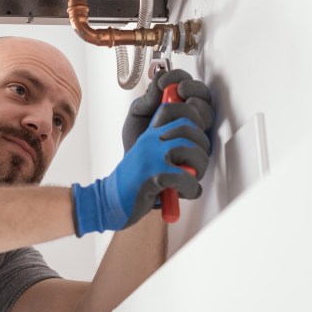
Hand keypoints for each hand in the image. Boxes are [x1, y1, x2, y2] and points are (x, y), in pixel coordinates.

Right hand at [71, 115, 210, 234]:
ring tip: (192, 180)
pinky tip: (183, 193)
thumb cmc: (135, 183)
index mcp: (150, 134)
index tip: (196, 137)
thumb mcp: (150, 157)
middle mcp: (150, 140)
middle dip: (201, 147)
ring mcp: (150, 156)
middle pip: (188, 127)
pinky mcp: (153, 176)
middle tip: (197, 164)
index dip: (192, 117)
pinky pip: (186, 177)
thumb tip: (201, 143)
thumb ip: (170, 147)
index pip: (174, 109)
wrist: (110, 202)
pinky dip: (191, 188)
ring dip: (199, 168)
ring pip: (191, 149)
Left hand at [122, 69, 212, 151]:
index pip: (185, 82)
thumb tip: (159, 82)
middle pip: (203, 95)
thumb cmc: (136, 141)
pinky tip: (179, 132)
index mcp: (175, 102)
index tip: (163, 82)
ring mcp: (196, 132)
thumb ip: (148, 98)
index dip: (177, 77)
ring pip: (207, 114)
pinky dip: (194, 131)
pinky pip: (205, 138)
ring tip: (180, 113)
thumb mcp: (137, 114)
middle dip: (193, 89)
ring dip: (195, 109)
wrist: (134, 168)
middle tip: (180, 91)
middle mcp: (189, 115)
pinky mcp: (199, 150)